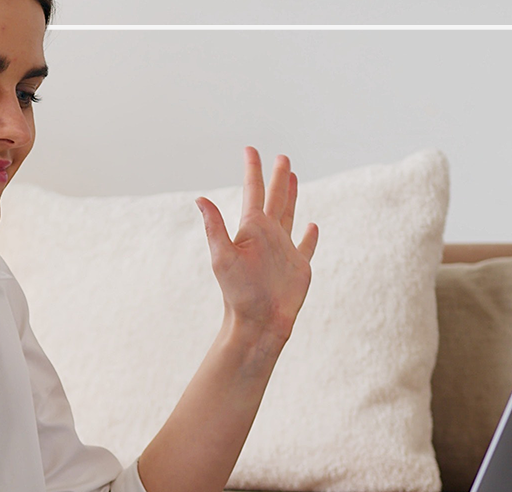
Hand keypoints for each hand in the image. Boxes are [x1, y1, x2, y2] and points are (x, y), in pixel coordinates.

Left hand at [196, 147, 318, 340]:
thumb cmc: (238, 293)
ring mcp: (284, 250)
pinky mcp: (298, 266)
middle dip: (277, 177)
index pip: (253, 191)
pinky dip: (309, 236)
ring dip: (291, 196)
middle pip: (274, 198)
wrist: (258, 322)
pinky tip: (312, 226)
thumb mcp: (223, 257)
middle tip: (281, 157)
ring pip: (289, 215)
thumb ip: (214, 227)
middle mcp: (267, 236)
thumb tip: (199, 199)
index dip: (252, 170)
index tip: (250, 149)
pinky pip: (306, 246)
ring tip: (293, 178)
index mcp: (251, 229)